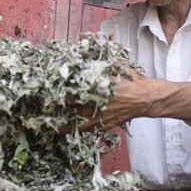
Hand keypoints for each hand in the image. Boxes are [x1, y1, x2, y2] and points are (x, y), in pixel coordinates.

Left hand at [58, 66, 190, 133]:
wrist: (149, 97)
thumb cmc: (133, 80)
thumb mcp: (118, 67)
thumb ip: (102, 64)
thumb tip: (86, 56)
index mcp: (101, 86)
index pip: (76, 89)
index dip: (60, 91)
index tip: (47, 92)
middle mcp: (99, 102)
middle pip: (73, 107)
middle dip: (57, 108)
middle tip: (41, 109)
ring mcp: (102, 115)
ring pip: (78, 122)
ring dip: (63, 124)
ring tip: (49, 127)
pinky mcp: (106, 124)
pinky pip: (88, 129)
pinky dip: (76, 131)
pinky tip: (66, 133)